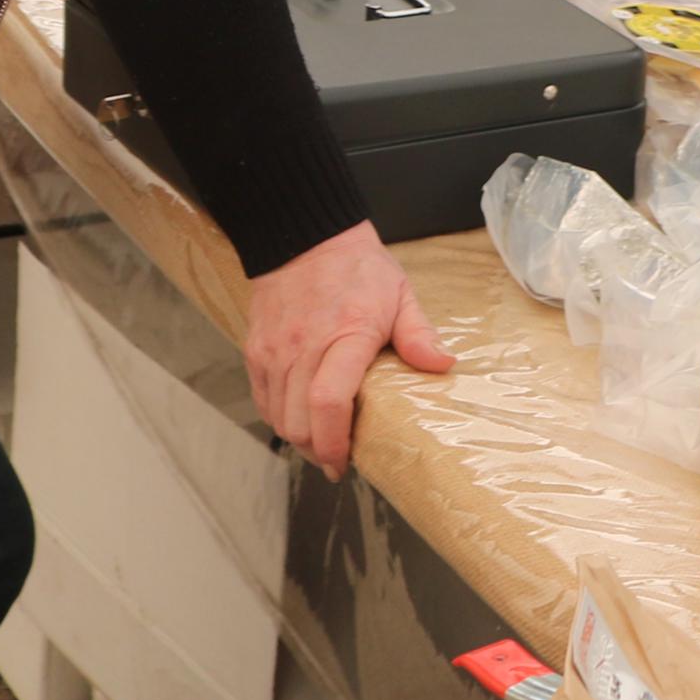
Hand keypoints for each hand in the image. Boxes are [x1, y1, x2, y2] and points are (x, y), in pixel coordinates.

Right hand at [240, 220, 454, 478]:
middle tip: (338, 459)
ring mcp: (274, 350)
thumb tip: (443, 365)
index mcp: (345, 335)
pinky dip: (279, 418)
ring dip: (299, 438)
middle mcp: (303, 347)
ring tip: (322, 443)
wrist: (305, 237)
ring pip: (278, 417)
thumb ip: (418, 334)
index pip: (329, 402)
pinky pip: (263, 400)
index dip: (335, 442)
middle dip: (318, 451)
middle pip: (298, 422)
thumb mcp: (400, 294)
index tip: (345, 462)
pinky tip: (299, 421)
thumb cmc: (358, 268)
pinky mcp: (256, 350)